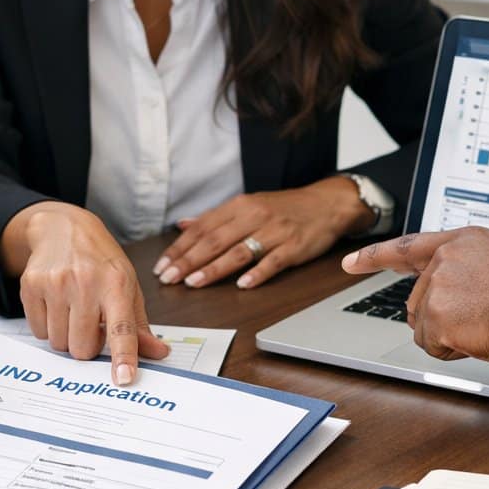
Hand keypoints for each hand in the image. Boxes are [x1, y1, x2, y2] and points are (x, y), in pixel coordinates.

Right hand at [0, 202, 169, 383]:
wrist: (63, 228)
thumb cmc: (101, 262)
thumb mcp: (128, 286)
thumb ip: (140, 325)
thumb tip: (158, 354)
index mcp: (117, 285)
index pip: (122, 328)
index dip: (123, 355)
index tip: (124, 378)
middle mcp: (86, 283)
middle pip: (82, 348)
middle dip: (87, 345)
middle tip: (90, 324)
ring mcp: (56, 283)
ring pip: (58, 343)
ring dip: (66, 336)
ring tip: (72, 311)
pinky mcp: (31, 285)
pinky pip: (37, 331)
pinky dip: (47, 326)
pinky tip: (55, 305)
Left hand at [154, 176, 372, 289]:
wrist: (327, 204)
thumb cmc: (284, 208)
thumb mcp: (248, 205)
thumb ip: (215, 217)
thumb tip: (182, 225)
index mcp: (239, 206)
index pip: (202, 228)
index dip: (179, 248)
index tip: (161, 266)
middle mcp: (254, 216)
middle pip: (215, 240)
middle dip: (188, 261)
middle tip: (168, 279)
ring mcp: (275, 231)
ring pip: (239, 251)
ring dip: (214, 268)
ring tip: (194, 283)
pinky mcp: (294, 246)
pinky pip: (273, 261)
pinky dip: (257, 273)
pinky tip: (242, 285)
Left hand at [340, 227, 488, 364]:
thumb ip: (475, 267)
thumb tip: (462, 289)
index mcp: (465, 240)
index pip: (409, 246)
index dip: (376, 255)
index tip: (351, 262)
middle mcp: (447, 258)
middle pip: (419, 299)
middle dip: (440, 317)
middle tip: (480, 320)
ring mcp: (439, 285)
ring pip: (423, 324)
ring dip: (448, 334)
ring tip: (485, 326)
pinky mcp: (436, 315)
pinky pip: (430, 345)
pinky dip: (451, 351)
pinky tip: (478, 339)